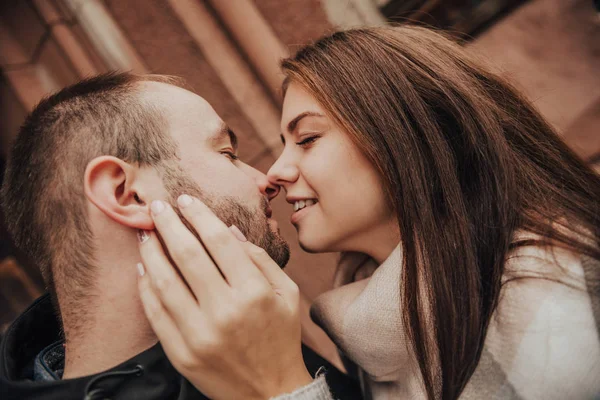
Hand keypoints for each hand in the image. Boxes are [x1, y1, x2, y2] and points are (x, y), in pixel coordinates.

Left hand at [136, 195, 312, 399]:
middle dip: (168, 224)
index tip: (185, 200)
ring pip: (164, 281)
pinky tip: (144, 268)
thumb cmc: (281, 336)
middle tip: (156, 206)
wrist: (270, 392)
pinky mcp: (180, 353)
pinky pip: (155, 312)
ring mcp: (199, 334)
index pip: (219, 242)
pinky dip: (145, 286)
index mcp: (254, 292)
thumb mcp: (287, 293)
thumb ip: (260, 258)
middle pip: (187, 255)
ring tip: (145, 233)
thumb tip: (228, 230)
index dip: (199, 216)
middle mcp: (225, 311)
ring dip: (151, 251)